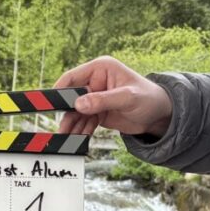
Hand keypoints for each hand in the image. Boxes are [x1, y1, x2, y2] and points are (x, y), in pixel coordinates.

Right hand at [54, 56, 172, 138]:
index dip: (60, 89)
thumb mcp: (127, 97)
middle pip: (71, 97)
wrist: (160, 115)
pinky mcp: (97, 112)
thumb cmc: (149, 98)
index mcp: (100, 69)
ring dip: (71, 126)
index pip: (73, 77)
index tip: (49, 103)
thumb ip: (103, 100)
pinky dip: (80, 131)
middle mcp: (94, 82)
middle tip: (60, 128)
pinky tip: (76, 141)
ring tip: (65, 140)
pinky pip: (83, 122)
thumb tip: (79, 104)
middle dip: (65, 113)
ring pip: (76, 113)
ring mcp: (94, 98)